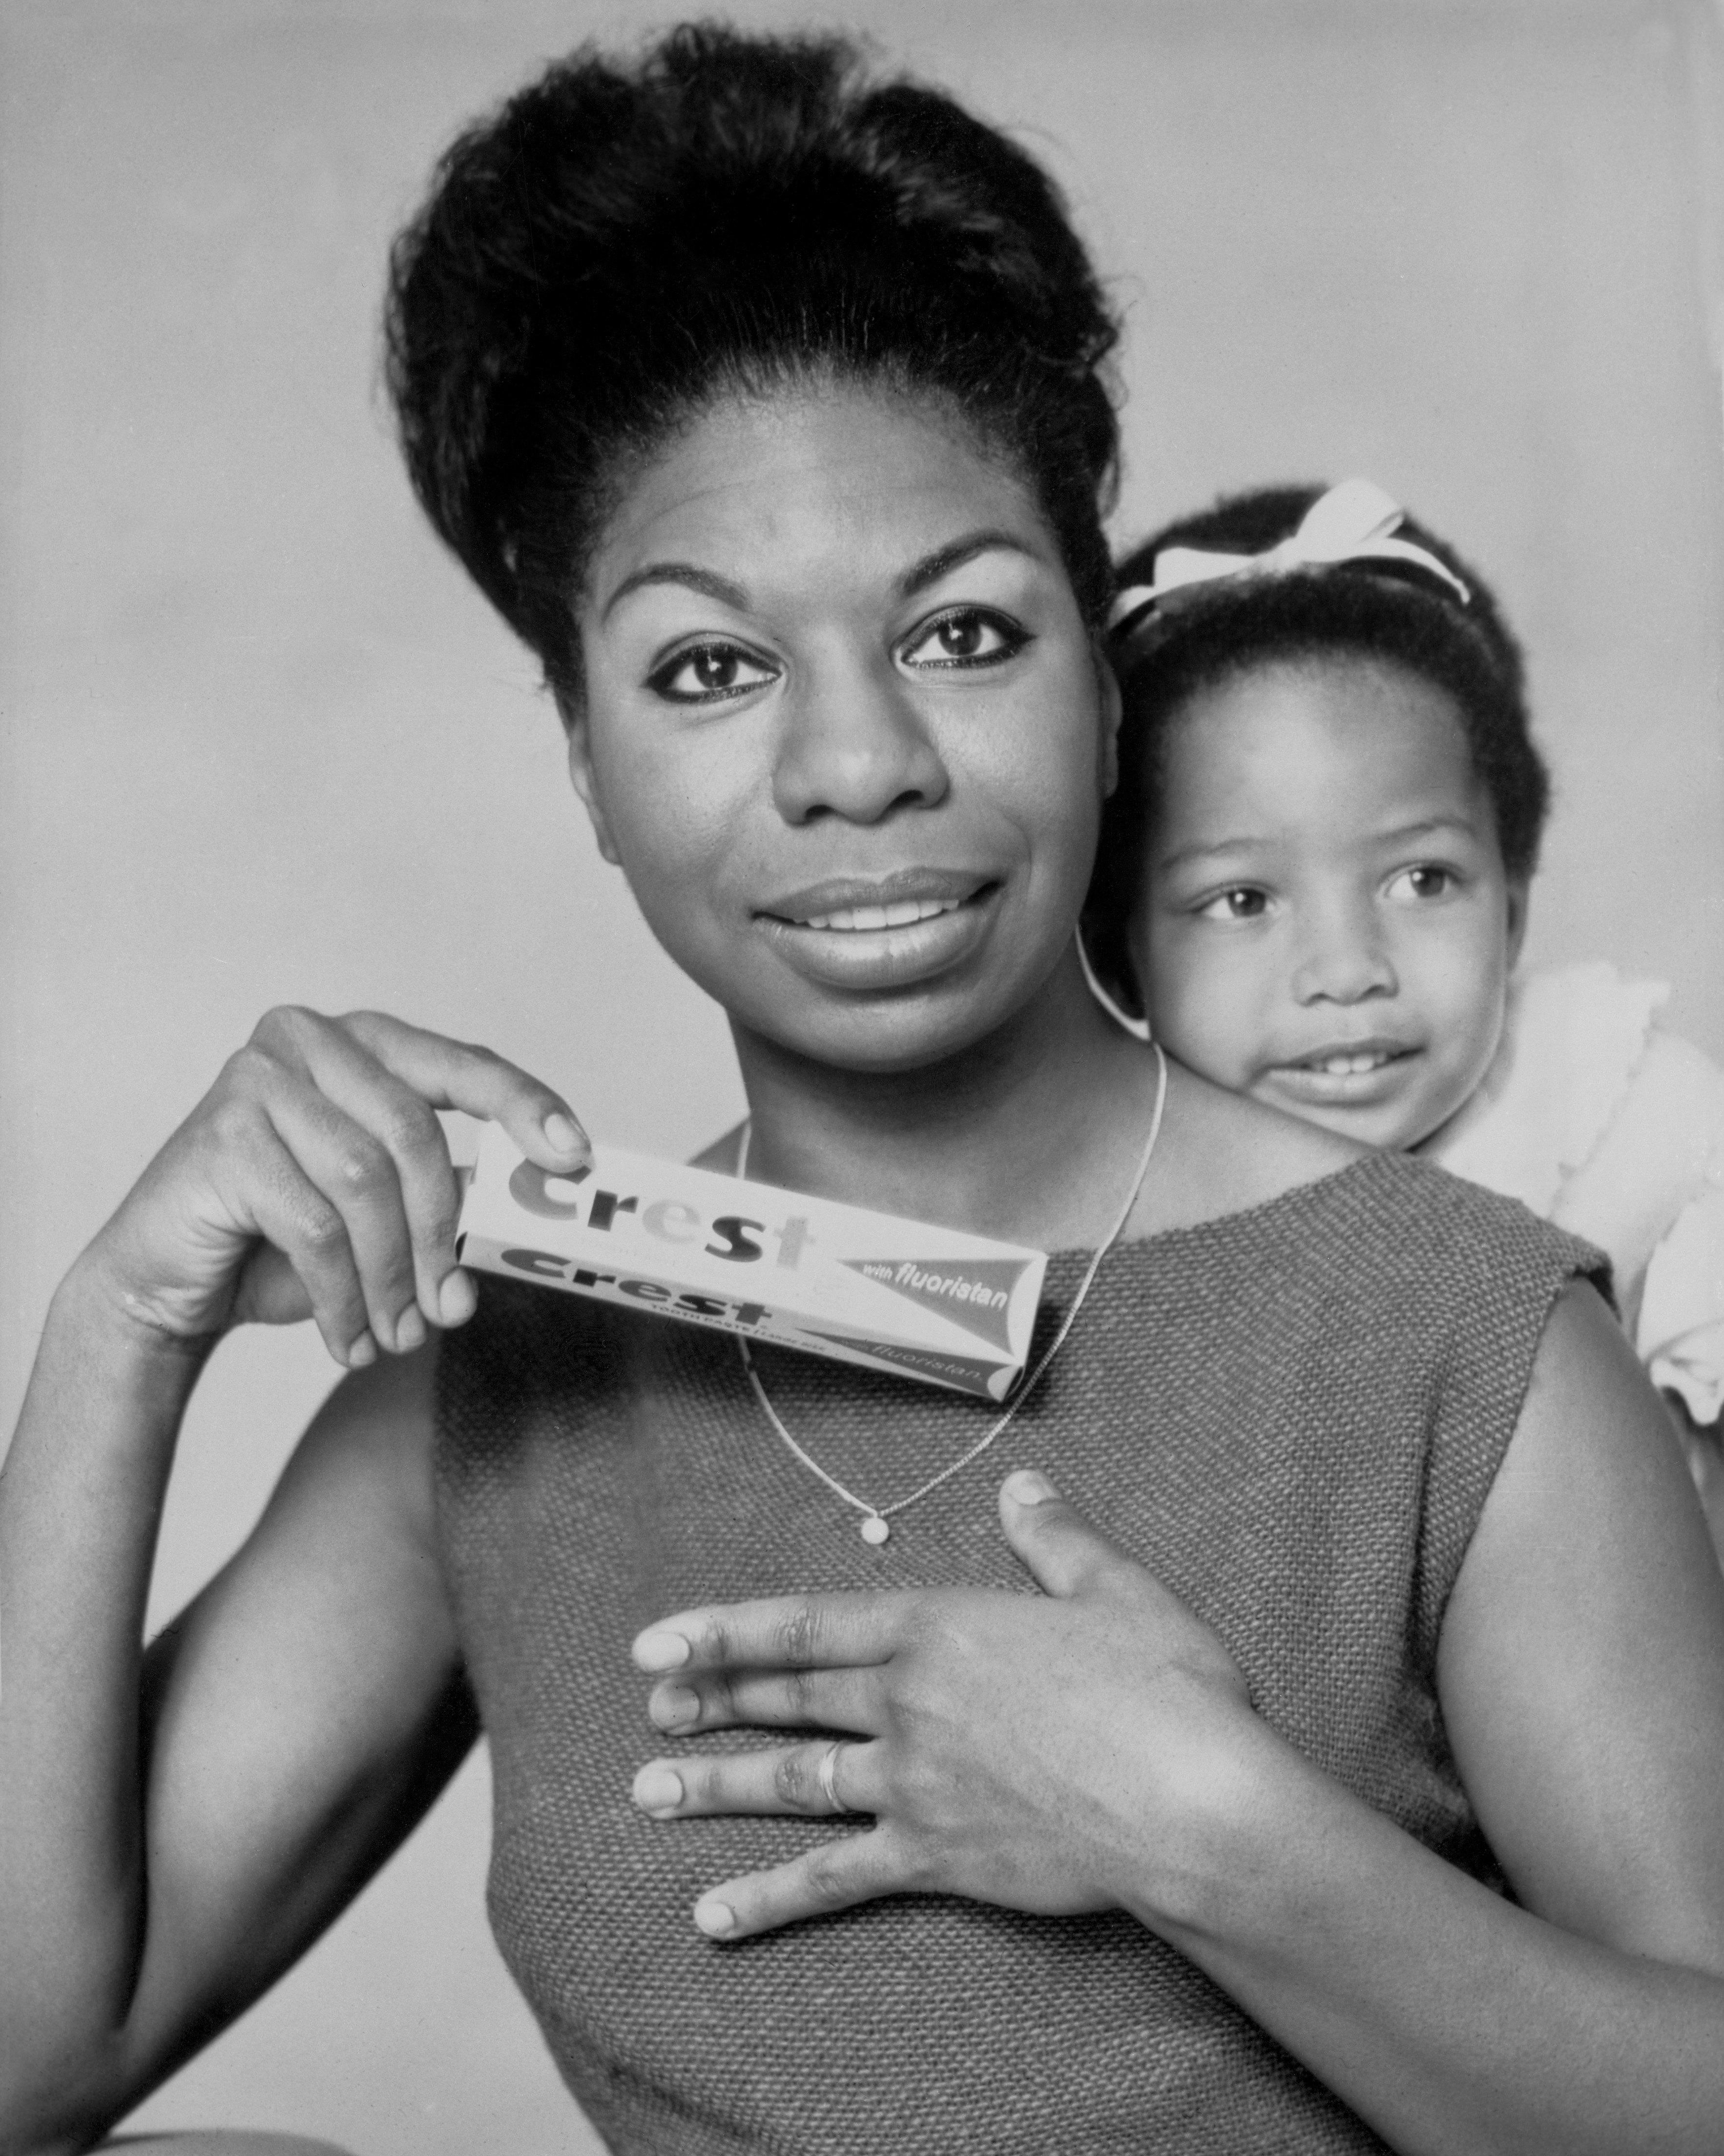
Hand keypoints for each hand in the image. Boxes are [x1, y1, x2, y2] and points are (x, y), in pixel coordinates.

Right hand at [83, 1006, 588, 1364]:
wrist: (167, 1279)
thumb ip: (453, 1199)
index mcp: (365, 1042)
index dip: (525, 1108)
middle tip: (453, 1310)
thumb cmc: (284, 1239)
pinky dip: (342, 1295)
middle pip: (413, 1133)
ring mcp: (256, 1080)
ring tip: (397, 1335)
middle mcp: (308, 1041)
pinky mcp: (220, 1136)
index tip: (576, 1158)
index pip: (463, 1065)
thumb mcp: (384, 1215)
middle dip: (442, 1233)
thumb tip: (534, 1219)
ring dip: (392, 1275)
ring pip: (364, 1184)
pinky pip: (312, 1225)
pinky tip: (349, 1339)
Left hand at [629, 1470, 1254, 1939]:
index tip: (655, 1644)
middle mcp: (907, 1702)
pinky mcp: (934, 1856)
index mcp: (939, 1630)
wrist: (1188, 1801)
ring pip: (794, 1782)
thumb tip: (1022, 1486)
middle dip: (714, 1699)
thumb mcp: (1113, 1590)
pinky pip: (834, 1881)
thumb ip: (1055, 1538)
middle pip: (789, 1697)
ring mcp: (913, 1783)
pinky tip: (711, 1916)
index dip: (723, 1631)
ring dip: (717, 1786)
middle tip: (654, 1710)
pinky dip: (768, 1900)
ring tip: (651, 1790)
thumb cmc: (1164, 1689)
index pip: (805, 1624)